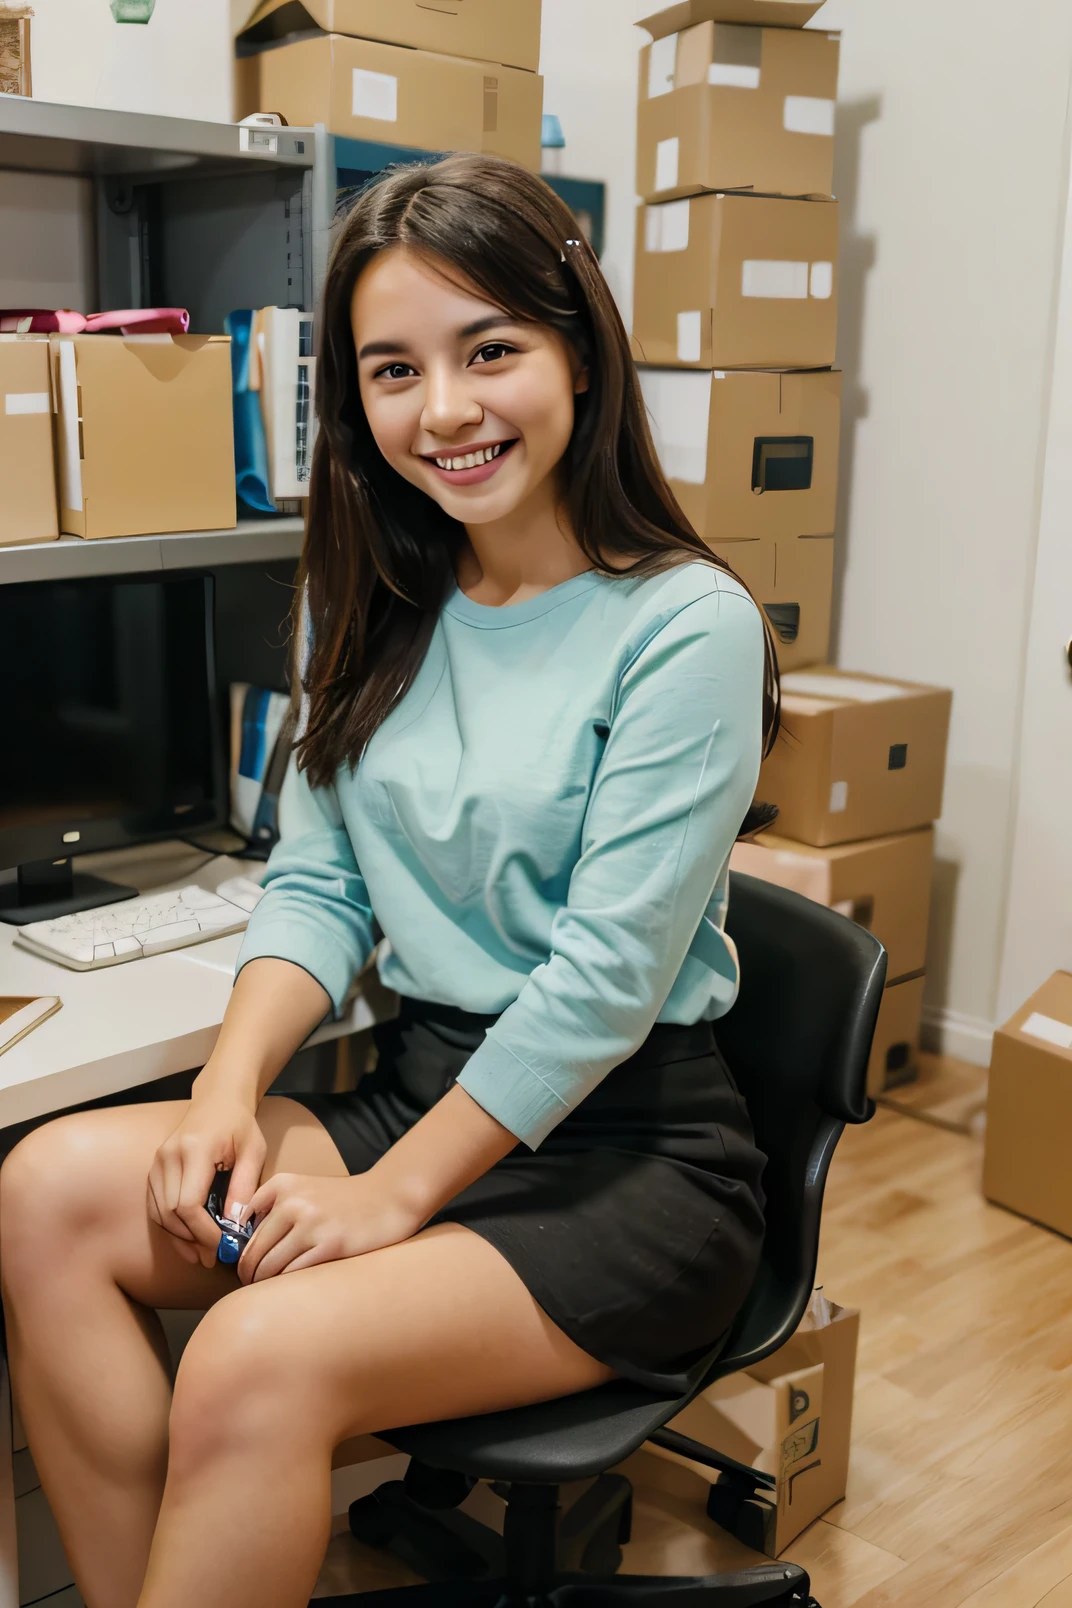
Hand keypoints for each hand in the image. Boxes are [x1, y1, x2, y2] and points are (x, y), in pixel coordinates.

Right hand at [148, 1095, 266, 1269]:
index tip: (221, 1246)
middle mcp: (169, 1156)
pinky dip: (170, 1226)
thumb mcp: (253, 1151)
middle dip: (191, 1239)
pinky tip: (188, 1238)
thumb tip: (235, 1225)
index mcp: (195, 1150)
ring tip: (202, 1253)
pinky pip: (156, 1205)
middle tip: (213, 1257)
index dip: (202, 1232)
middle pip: (170, 1213)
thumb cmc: (240, 1125)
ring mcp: (158, 1161)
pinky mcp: (154, 1168)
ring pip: (159, 1213)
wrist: (217, 1100)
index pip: (188, 1204)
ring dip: (179, 1237)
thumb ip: (244, 1186)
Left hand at [237, 1170, 420, 1283]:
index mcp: (282, 1185)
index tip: (240, 1262)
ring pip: (269, 1266)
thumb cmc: (343, 1200)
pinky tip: (289, 1289)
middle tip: (249, 1285)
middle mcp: (293, 1202)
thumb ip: (273, 1207)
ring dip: (263, 1284)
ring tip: (267, 1290)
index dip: (238, 1248)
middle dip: (247, 1274)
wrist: (388, 1197)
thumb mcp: (304, 1189)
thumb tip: (242, 1244)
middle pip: (253, 1250)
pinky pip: (293, 1273)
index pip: (243, 1224)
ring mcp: (311, 1224)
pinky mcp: (330, 1245)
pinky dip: (286, 1285)